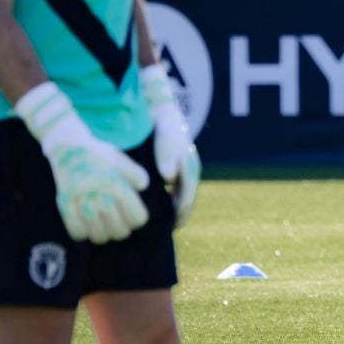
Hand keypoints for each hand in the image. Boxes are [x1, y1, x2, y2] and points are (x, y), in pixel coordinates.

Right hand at [15, 82, 149, 243]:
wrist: (67, 146)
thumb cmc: (99, 154)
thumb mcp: (123, 161)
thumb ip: (137, 175)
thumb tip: (144, 188)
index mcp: (116, 183)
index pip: (137, 217)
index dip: (138, 220)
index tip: (133, 216)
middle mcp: (99, 193)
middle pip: (120, 230)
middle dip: (122, 230)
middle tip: (119, 224)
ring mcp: (80, 200)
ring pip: (99, 235)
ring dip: (104, 235)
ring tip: (104, 227)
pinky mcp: (64, 204)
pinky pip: (76, 232)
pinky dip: (83, 234)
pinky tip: (86, 227)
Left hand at [139, 63, 200, 226]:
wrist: (162, 110)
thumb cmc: (163, 123)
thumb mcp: (165, 136)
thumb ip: (167, 155)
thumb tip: (169, 177)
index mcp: (190, 168)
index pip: (188, 198)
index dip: (180, 214)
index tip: (171, 228)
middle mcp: (189, 171)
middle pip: (186, 200)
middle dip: (178, 216)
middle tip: (165, 233)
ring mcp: (182, 171)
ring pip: (180, 196)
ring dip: (173, 209)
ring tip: (160, 225)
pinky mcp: (174, 169)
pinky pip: (173, 190)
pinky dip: (167, 200)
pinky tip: (154, 206)